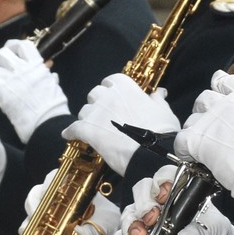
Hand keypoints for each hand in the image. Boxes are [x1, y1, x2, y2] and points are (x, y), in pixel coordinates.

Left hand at [0, 38, 69, 141]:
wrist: (46, 120)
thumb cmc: (53, 107)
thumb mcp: (54, 86)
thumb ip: (49, 77)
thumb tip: (50, 73)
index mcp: (36, 65)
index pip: (22, 45)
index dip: (12, 46)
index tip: (8, 50)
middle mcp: (22, 68)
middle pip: (2, 54)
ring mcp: (10, 78)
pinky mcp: (0, 90)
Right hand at [0, 170, 122, 234]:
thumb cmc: (106, 225)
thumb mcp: (105, 226)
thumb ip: (93, 231)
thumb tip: (78, 233)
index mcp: (71, 188)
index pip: (53, 179)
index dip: (47, 187)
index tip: (46, 198)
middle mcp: (55, 200)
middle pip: (35, 196)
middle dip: (33, 208)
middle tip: (36, 220)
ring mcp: (46, 216)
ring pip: (29, 216)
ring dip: (27, 226)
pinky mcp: (41, 233)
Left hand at [61, 73, 179, 174]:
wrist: (152, 153)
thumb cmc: (162, 131)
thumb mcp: (164, 112)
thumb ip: (158, 100)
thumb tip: (160, 92)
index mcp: (125, 87)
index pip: (111, 80)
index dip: (111, 89)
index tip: (115, 97)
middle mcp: (107, 95)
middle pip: (95, 94)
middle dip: (98, 102)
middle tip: (105, 115)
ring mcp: (96, 112)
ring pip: (84, 111)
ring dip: (87, 118)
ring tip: (93, 128)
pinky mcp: (87, 130)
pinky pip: (72, 128)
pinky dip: (70, 132)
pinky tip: (68, 135)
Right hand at [118, 167, 233, 234]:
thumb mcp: (216, 234)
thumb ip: (202, 233)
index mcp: (181, 195)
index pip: (165, 177)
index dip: (160, 181)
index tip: (163, 195)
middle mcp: (162, 205)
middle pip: (141, 191)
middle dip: (143, 203)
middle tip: (152, 218)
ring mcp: (149, 223)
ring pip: (130, 212)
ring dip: (131, 223)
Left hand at [174, 71, 233, 198]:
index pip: (227, 81)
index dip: (220, 82)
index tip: (219, 84)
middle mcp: (224, 104)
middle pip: (204, 98)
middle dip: (205, 108)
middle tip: (210, 119)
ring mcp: (208, 121)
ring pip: (191, 119)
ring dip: (195, 129)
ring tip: (203, 141)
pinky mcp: (197, 141)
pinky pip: (180, 142)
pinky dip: (183, 149)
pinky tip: (191, 156)